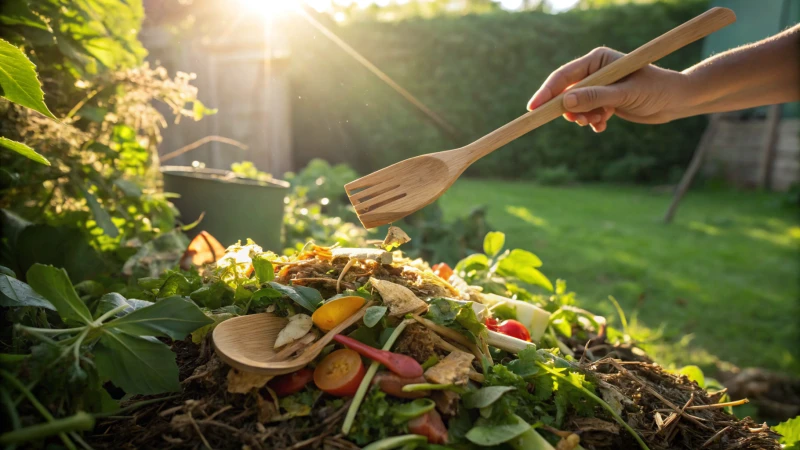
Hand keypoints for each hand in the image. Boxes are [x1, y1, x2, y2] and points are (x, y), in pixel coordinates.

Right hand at [526, 47, 690, 132]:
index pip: (564, 76)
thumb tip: (565, 103)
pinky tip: (604, 125)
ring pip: (576, 106)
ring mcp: (599, 86)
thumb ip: (595, 97)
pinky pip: (587, 114)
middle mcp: (596, 71)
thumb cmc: (655, 90)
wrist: (676, 101)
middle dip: (571, 110)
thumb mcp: (624, 94)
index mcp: (597, 59)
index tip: (534, 109)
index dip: (547, 93)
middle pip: (566, 92)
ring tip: (599, 122)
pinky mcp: (604, 101)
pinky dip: (592, 122)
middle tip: (580, 121)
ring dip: (584, 117)